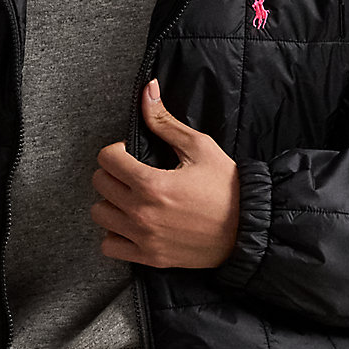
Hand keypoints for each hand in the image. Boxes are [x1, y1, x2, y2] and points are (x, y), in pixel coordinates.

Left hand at [91, 78, 239, 269]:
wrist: (249, 228)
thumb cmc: (226, 187)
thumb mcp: (199, 147)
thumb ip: (165, 122)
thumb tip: (148, 90)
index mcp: (151, 183)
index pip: (106, 159)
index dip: (116, 150)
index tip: (130, 154)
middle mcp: (141, 212)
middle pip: (100, 184)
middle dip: (113, 172)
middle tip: (132, 173)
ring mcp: (143, 237)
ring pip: (100, 214)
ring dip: (111, 202)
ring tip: (130, 197)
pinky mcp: (149, 258)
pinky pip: (109, 246)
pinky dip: (114, 234)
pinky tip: (130, 223)